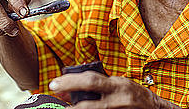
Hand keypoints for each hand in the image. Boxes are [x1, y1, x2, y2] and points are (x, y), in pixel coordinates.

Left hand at [49, 72, 178, 108]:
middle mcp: (117, 100)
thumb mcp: (118, 83)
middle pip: (87, 103)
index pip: (90, 81)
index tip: (55, 83)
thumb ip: (99, 84)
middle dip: (67, 100)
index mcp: (118, 85)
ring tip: (65, 107)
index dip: (70, 82)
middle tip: (54, 94)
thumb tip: (73, 86)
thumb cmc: (135, 94)